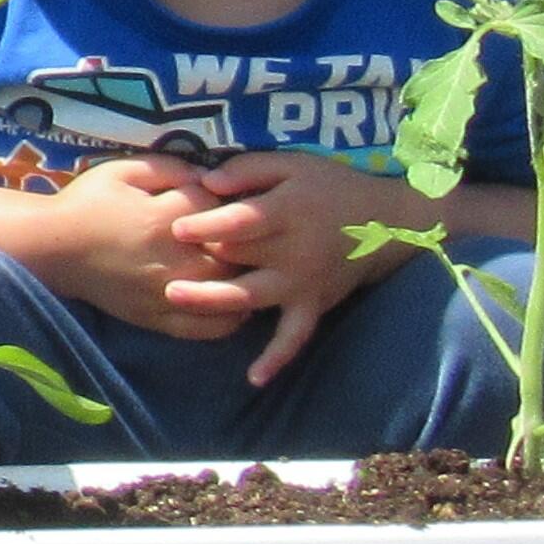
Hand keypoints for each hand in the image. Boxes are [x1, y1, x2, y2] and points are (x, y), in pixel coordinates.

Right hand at [30, 156, 243, 338]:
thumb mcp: (123, 171)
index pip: (221, 207)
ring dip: (245, 279)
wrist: (52, 248)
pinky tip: (235, 305)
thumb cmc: (87, 204)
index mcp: (166, 218)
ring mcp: (171, 293)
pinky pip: (209, 327)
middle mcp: (175, 259)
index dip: (227, 200)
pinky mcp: (161, 319)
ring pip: (230, 290)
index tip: (223, 198)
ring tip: (250, 269)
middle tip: (245, 235)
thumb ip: (169, 168)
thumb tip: (209, 176)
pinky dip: (230, 319)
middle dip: (245, 242)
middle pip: (235, 252)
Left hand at [168, 152, 409, 386]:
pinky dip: (278, 358)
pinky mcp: (314, 305)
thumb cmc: (329, 188)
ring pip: (253, 296)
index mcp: (288, 212)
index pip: (242, 222)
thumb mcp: (292, 165)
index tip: (175, 229)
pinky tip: (254, 378)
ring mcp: (303, 283)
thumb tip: (206, 182)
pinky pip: (296, 337)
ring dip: (214, 300)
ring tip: (174, 299)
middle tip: (158, 260)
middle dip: (201, 259)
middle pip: (239, 258)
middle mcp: (294, 251)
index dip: (208, 225)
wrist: (385, 224)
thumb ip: (248, 170)